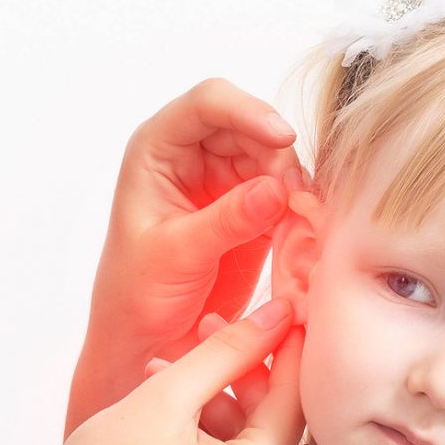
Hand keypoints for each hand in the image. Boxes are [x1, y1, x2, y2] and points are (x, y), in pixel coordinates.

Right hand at [14, 298, 304, 444]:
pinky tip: (176, 433)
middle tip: (206, 338)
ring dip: (222, 417)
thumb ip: (228, 351)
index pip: (293, 402)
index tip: (283, 316)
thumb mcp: (163, 396)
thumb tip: (281, 316)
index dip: (287, 352)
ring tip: (168, 385)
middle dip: (240, 383)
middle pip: (272, 433)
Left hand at [68, 80, 304, 434]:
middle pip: (253, 131)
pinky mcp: (252, 212)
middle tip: (300, 203)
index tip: (282, 139)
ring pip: (277, 164)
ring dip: (296, 192)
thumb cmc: (136, 294)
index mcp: (158, 150)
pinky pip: (288, 199)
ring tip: (306, 229)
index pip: (208, 104)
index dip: (248, 112)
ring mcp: (226, 182)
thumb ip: (224, 221)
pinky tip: (307, 242)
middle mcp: (194, 155)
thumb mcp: (176, 255)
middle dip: (281, 161)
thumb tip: (276, 189)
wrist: (145, 339)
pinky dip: (301, 217)